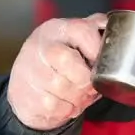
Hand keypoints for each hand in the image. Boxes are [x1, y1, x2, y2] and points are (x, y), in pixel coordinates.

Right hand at [7, 14, 105, 131]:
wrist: (25, 87)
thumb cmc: (56, 64)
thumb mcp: (72, 42)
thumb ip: (92, 31)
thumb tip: (110, 25)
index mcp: (55, 29)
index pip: (81, 30)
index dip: (96, 48)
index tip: (102, 64)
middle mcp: (39, 46)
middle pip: (67, 60)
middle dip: (85, 79)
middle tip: (91, 87)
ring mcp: (28, 70)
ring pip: (61, 86)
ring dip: (77, 97)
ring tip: (80, 97)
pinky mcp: (24, 93)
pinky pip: (53, 105)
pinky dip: (66, 110)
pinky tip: (66, 105)